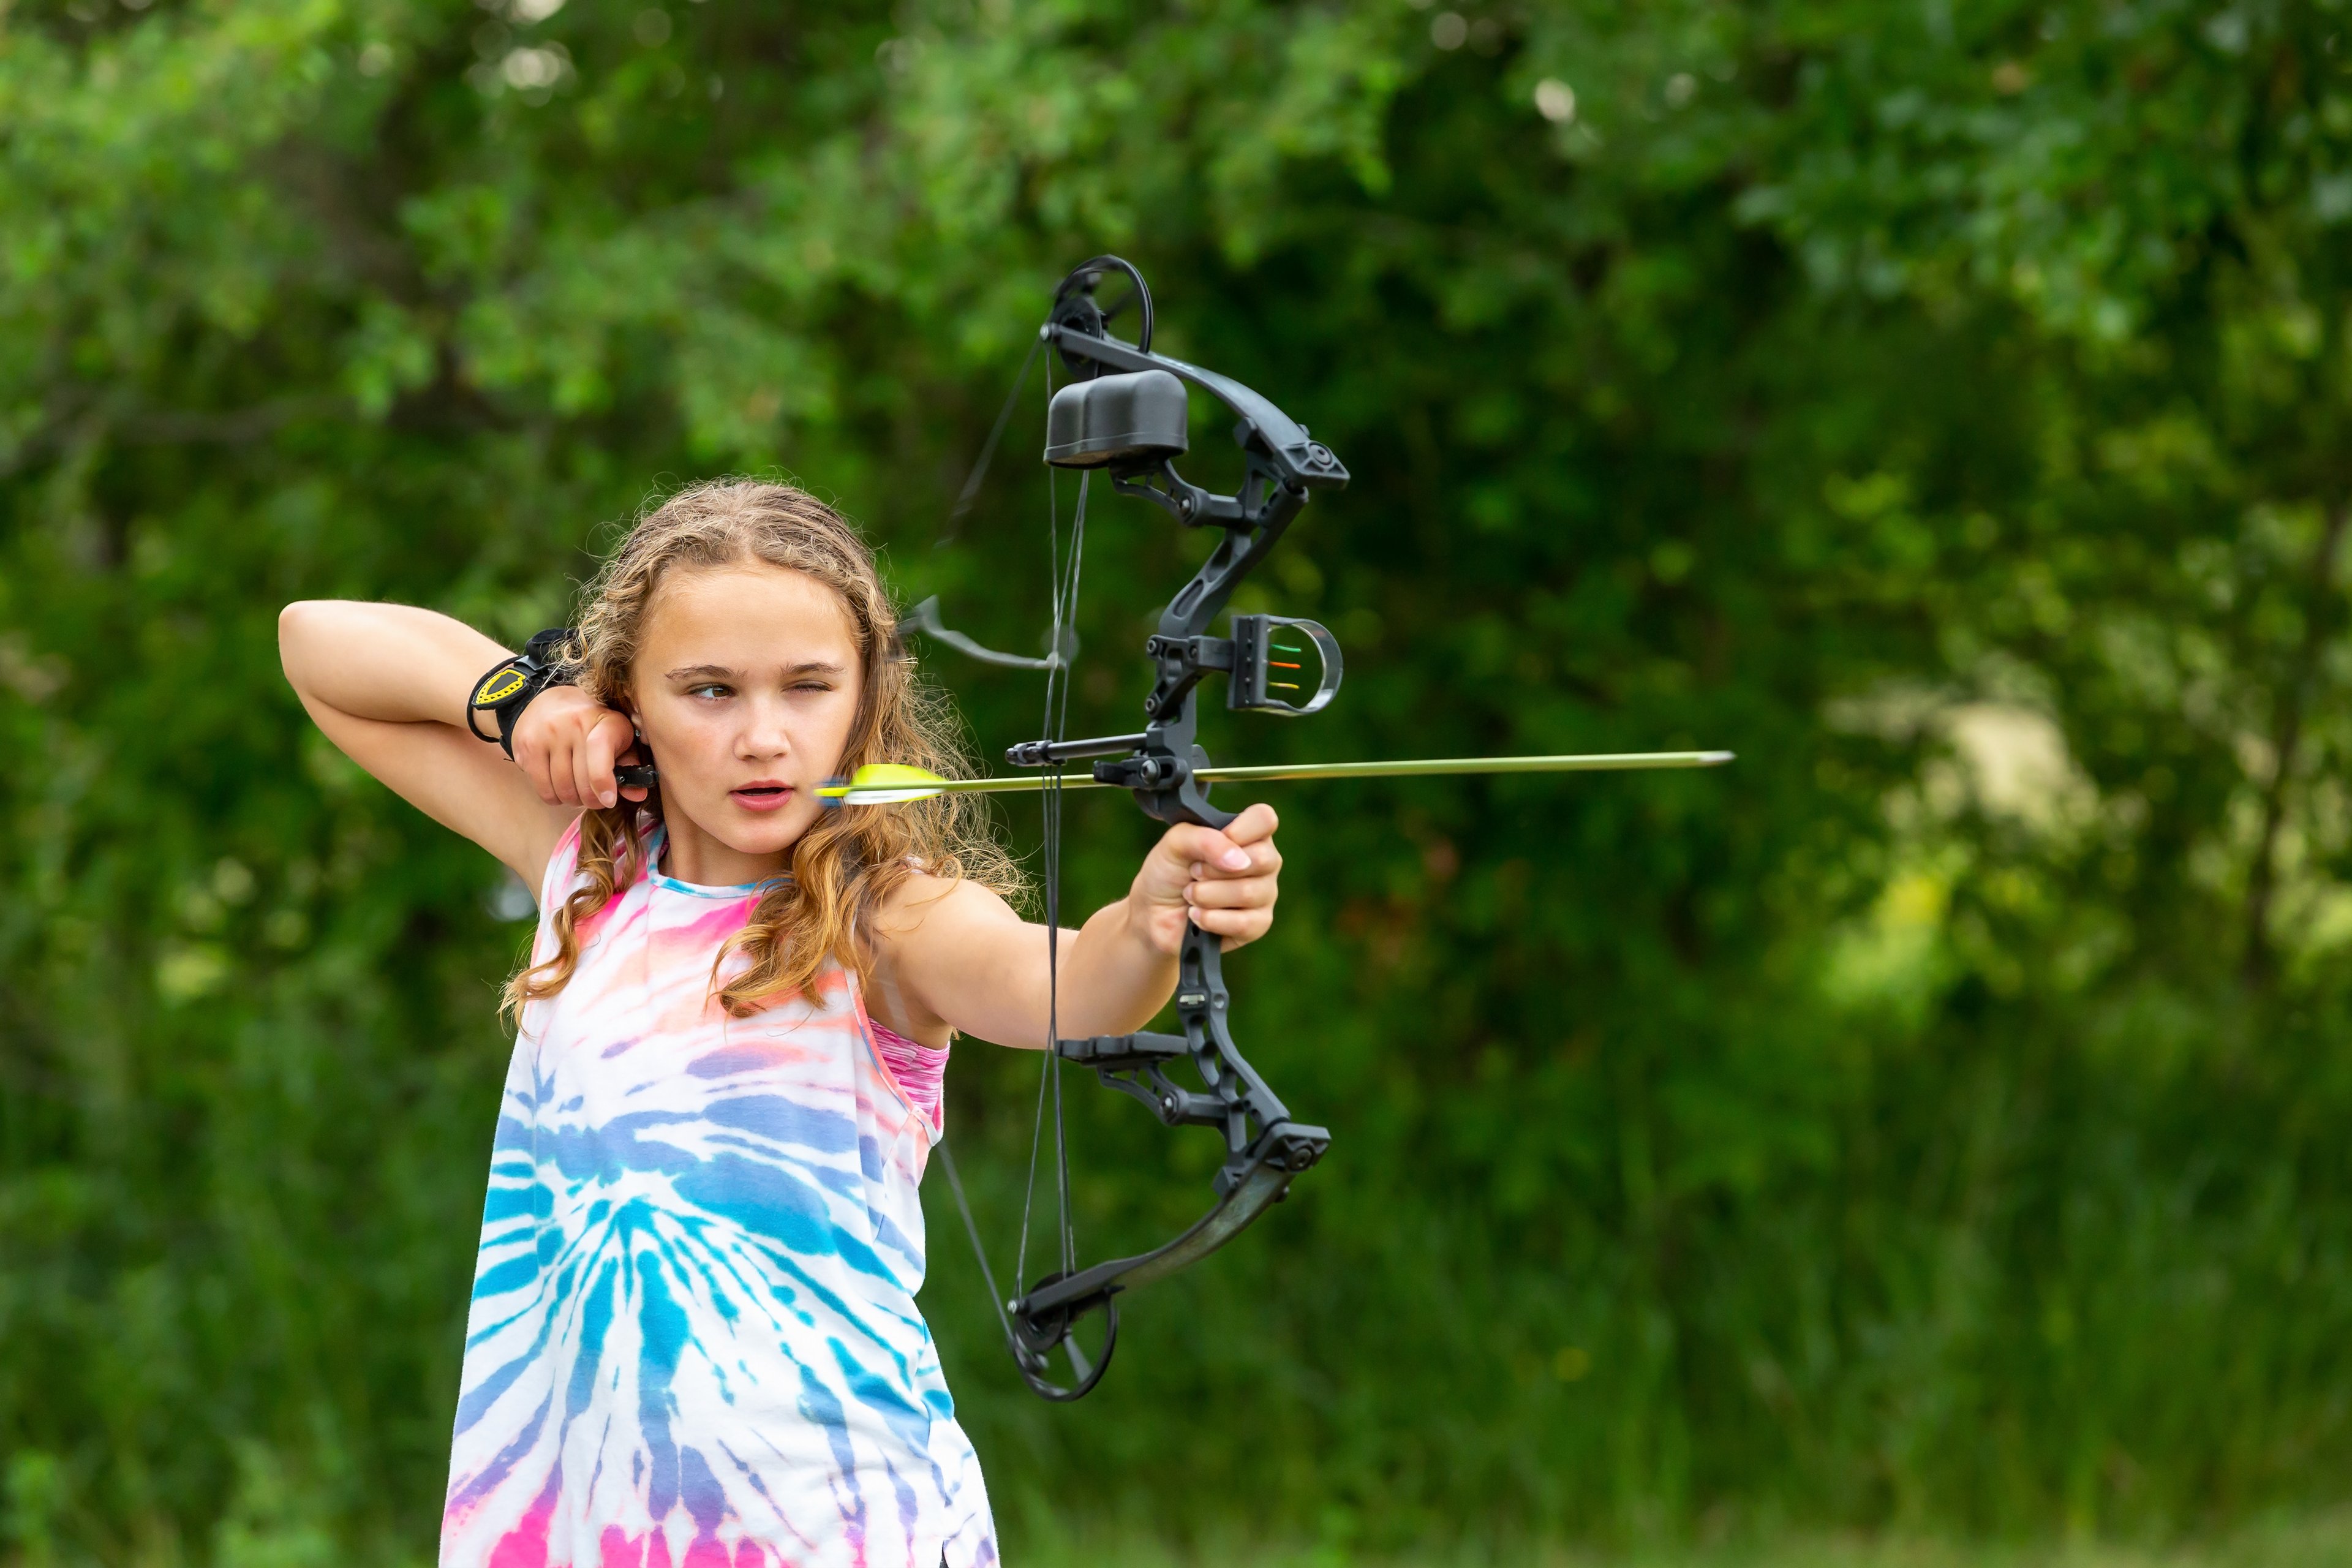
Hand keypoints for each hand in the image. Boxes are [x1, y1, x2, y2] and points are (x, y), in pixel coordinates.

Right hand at [508, 685, 648, 809]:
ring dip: (573, 800)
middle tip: (595, 797)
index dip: (604, 781)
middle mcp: (574, 723)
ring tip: (577, 791)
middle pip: (582, 781)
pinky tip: (560, 788)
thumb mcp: (617, 738)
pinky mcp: (528, 747)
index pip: (599, 751)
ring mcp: (547, 734)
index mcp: (605, 720)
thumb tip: (637, 795)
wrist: (551, 702)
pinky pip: (544, 789)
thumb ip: (629, 766)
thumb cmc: (592, 726)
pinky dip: (554, 798)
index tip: (609, 800)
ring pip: (563, 789)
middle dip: (592, 799)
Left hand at [1129, 803, 1281, 953]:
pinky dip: (1210, 919)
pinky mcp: (1257, 925)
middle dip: (1214, 868)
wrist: (1153, 914)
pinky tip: (1197, 915)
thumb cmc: (1168, 873)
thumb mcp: (1175, 843)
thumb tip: (1238, 860)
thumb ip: (1205, 839)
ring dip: (1206, 895)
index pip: (1265, 819)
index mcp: (1247, 834)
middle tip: (1194, 872)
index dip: (1242, 829)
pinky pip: (1244, 923)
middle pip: (1263, 858)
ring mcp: (1264, 894)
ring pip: (1248, 893)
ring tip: (1190, 895)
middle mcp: (1263, 863)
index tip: (1218, 840)